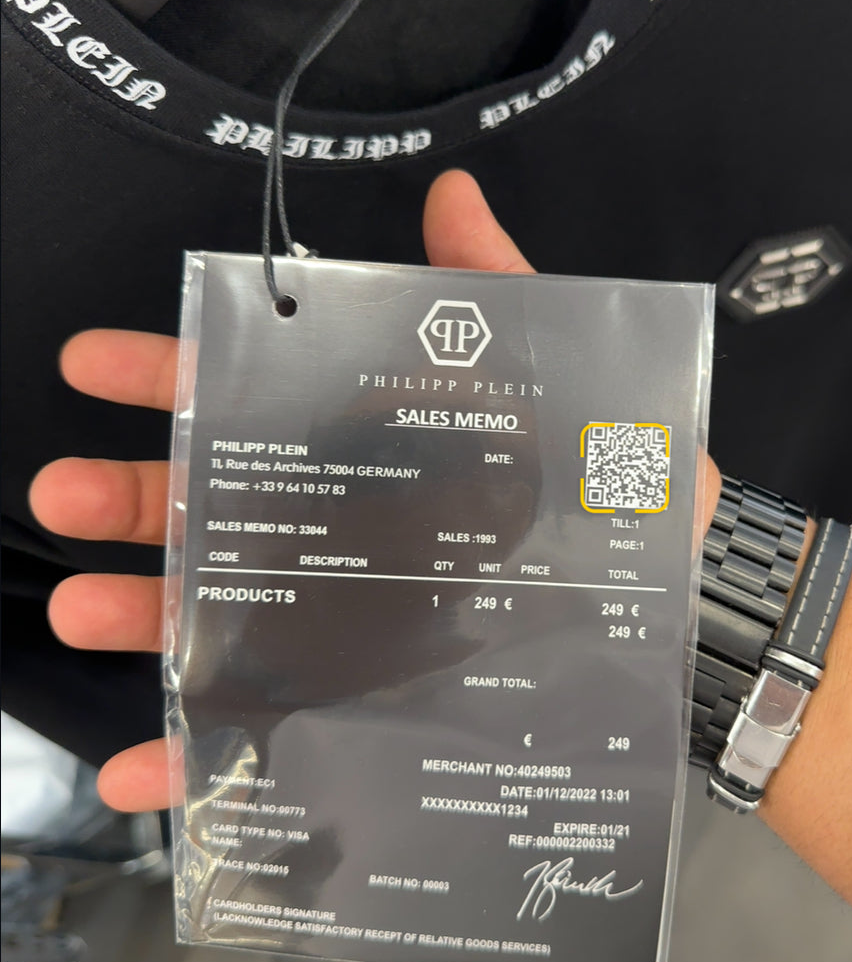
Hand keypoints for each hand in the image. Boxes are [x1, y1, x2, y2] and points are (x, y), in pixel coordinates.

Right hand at [29, 170, 722, 811]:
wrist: (679, 611)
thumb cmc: (614, 494)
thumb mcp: (558, 385)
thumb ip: (499, 292)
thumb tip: (452, 190)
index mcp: (362, 454)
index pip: (249, 401)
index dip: (168, 375)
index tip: (95, 363)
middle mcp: (330, 535)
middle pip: (203, 508)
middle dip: (123, 497)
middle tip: (59, 493)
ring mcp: (335, 624)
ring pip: (211, 616)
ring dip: (136, 615)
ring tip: (80, 609)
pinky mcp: (354, 704)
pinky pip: (259, 733)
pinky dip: (193, 756)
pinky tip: (141, 770)